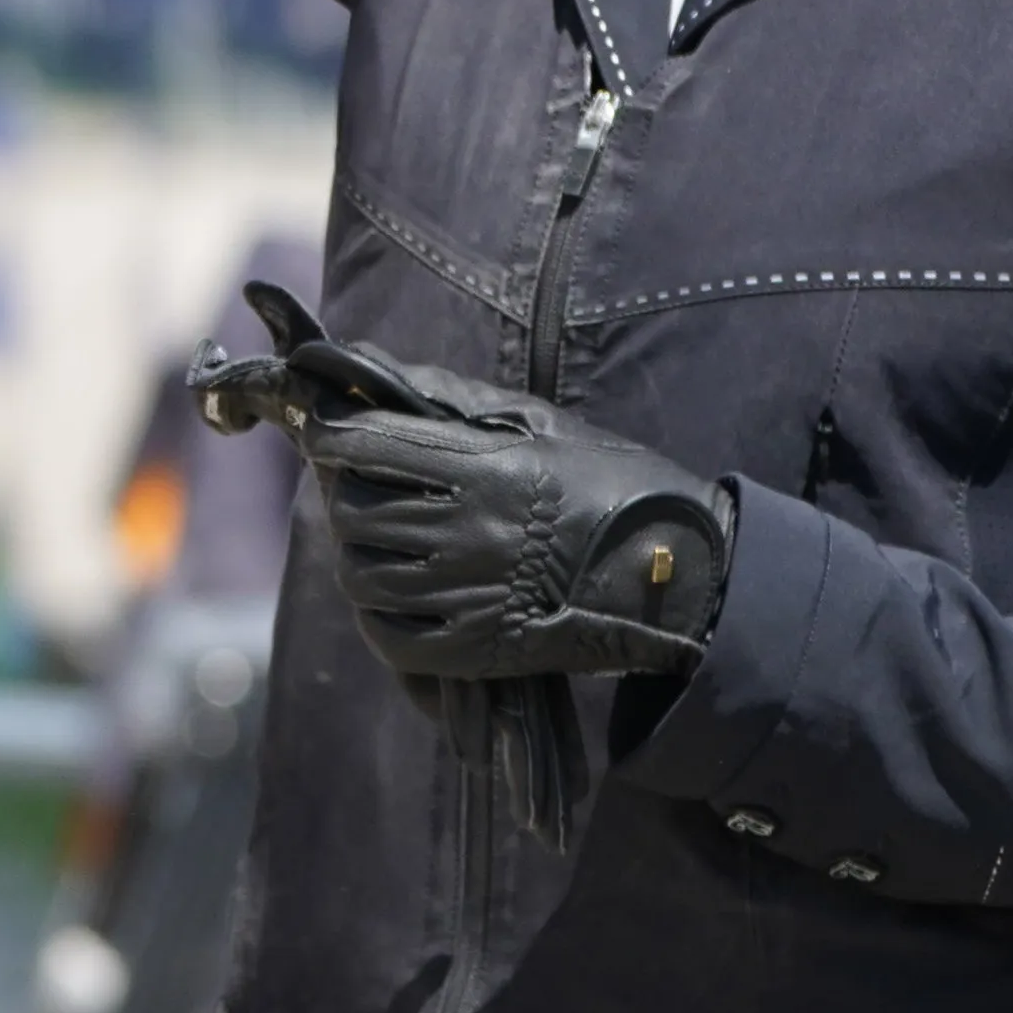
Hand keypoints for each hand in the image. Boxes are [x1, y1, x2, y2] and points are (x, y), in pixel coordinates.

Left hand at [195, 289, 729, 682]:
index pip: (366, 445)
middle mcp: (470, 532)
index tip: (332, 431)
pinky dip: (381, 616)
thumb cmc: (613, 483)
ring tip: (386, 540)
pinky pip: (394, 637)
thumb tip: (370, 362)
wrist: (679, 573)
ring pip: (362, 576)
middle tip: (366, 486)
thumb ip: (450, 395)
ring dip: (360, 552)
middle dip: (345, 492)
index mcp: (486, 468)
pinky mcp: (482, 651)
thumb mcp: (540, 422)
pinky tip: (400, 595)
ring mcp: (473, 596)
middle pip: (352, 511)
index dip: (334, 434)